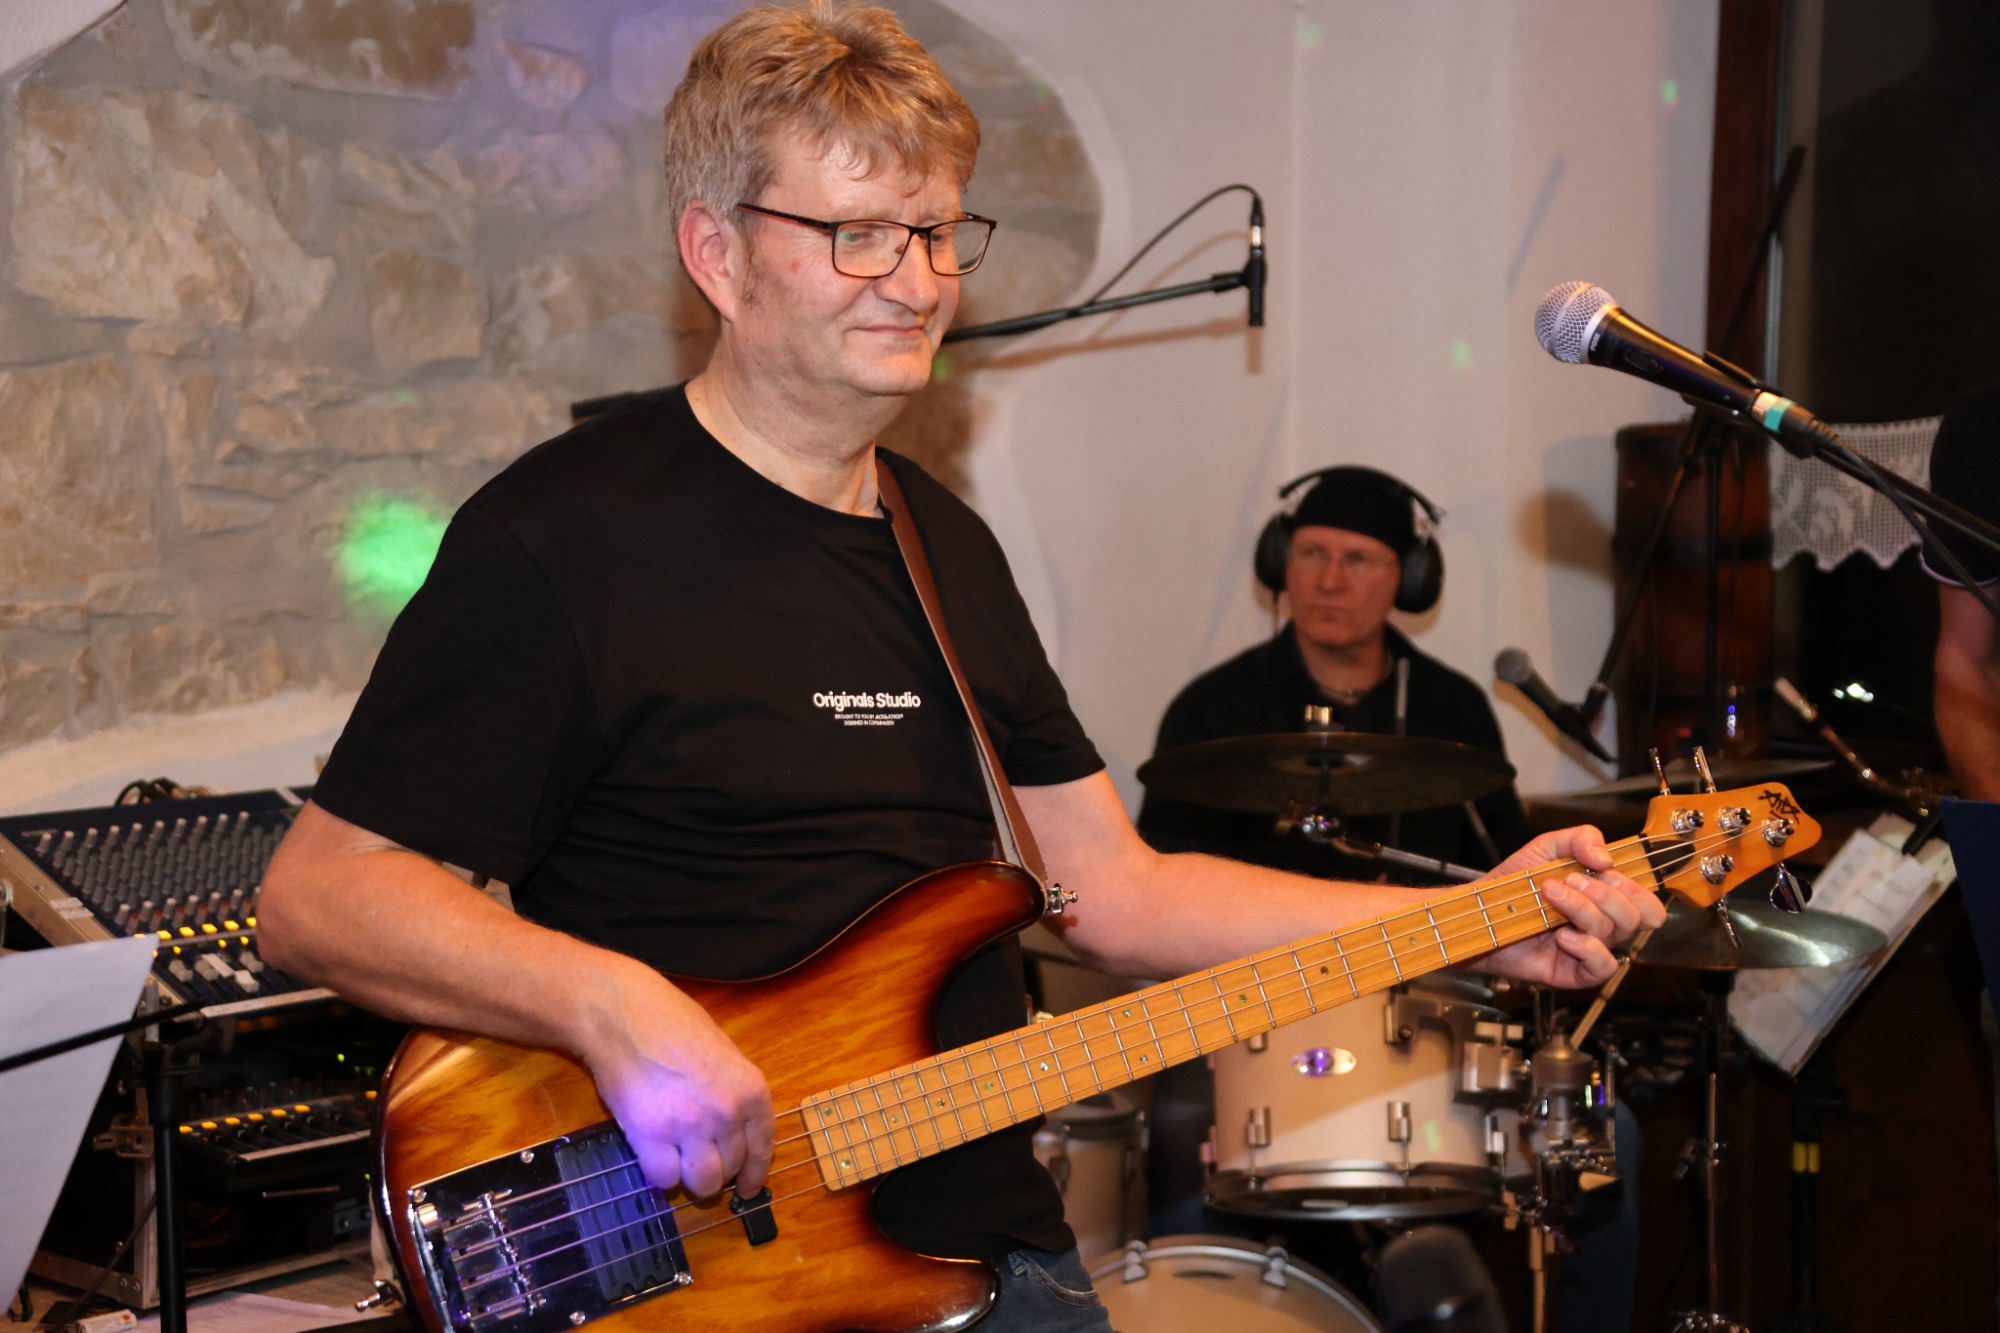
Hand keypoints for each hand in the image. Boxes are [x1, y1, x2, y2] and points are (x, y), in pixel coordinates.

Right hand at [580, 965, 774, 1201]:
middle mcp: (727, 1112)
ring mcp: (690, 1127)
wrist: (624, 1014)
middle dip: (718, 1170)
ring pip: (703, 1182)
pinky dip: (661, 1175)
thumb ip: (733, 1093)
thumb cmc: (671, 1023)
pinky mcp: (651, 1136)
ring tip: (679, 1162)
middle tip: (700, 1162)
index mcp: (751, 1089)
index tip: (748, 1188)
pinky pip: (665, 1179)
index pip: (762, 1146)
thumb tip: (733, 1131)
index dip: (755, 1173)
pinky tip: (655, 1156)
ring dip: (691, 1179)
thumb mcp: (722, 1053)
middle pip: (732, 1168)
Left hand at [1476, 824, 1664, 987]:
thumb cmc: (1517, 884)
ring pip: (1613, 932)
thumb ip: (1581, 839)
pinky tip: (1561, 935)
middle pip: (1637, 915)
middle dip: (1607, 894)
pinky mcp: (1574, 972)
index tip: (1604, 870)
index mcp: (1607, 898)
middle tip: (1570, 879)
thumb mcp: (1548, 848)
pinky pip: (1603, 966)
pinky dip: (1587, 947)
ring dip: (1582, 908)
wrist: (1482, 911)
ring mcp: (1591, 949)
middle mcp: (1604, 925)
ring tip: (1550, 894)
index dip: (1636, 886)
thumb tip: (1606, 858)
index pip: (1647, 901)